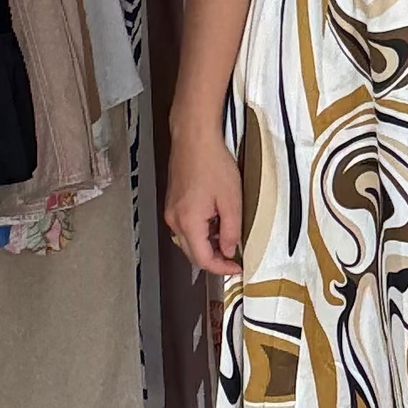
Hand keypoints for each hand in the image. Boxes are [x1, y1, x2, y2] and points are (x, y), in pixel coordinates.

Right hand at [164, 126, 242, 276]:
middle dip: (214, 260)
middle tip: (234, 259)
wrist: (194, 138)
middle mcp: (174, 220)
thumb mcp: (231, 200)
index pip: (203, 259)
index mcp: (188, 222)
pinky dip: (200, 233)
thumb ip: (231, 230)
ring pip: (187, 242)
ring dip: (206, 247)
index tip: (237, 267)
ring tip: (227, 240)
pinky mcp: (172, 203)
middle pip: (192, 254)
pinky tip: (215, 224)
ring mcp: (171, 212)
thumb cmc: (213, 163)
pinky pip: (184, 228)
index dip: (222, 268)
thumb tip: (228, 251)